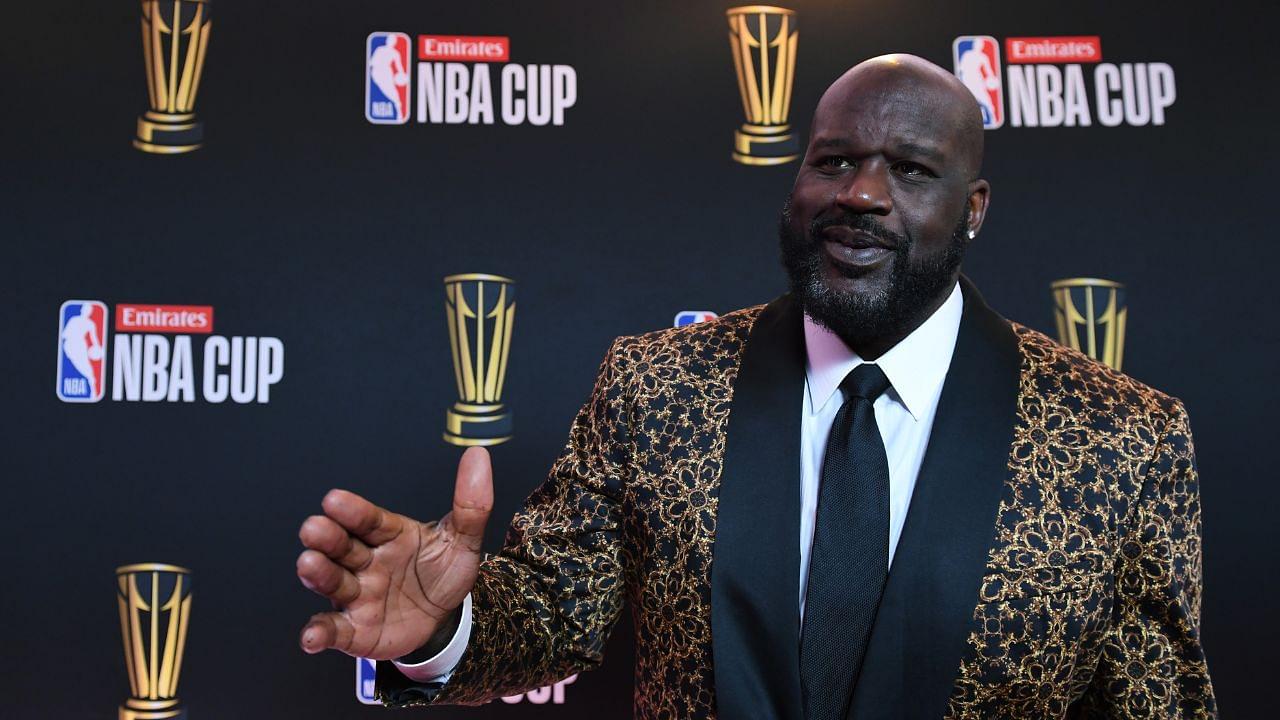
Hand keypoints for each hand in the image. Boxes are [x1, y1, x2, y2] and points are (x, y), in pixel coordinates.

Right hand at [296, 447, 492, 659]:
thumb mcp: (462, 540)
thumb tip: (477, 456)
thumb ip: (471, 504)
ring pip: (333, 582)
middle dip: (326, 537)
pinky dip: (318, 632)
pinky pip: (333, 629)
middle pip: (342, 546)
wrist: (443, 618)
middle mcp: (365, 561)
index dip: (353, 511)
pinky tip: (311, 636)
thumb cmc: (442, 572)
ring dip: (318, 574)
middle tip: (314, 528)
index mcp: (389, 534)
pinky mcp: (353, 629)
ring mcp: (357, 594)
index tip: (335, 500)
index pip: (369, 520)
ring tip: (308, 564)